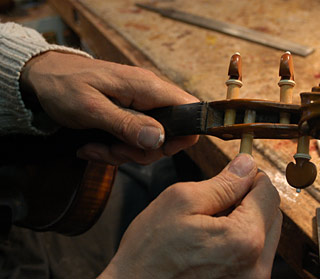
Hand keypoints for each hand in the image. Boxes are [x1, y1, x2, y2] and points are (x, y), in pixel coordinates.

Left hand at [20, 51, 198, 164]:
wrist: (45, 76)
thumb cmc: (64, 85)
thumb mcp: (92, 109)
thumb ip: (127, 124)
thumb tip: (160, 138)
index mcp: (147, 88)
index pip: (189, 110)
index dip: (182, 136)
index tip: (153, 150)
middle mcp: (150, 96)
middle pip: (170, 134)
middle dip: (142, 152)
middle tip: (113, 151)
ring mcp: (141, 106)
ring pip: (151, 142)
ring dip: (124, 153)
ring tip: (96, 148)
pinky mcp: (131, 114)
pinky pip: (135, 139)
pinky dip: (116, 149)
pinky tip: (94, 146)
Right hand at [100, 154, 281, 278]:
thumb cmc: (150, 253)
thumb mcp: (181, 202)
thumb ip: (223, 182)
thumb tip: (247, 165)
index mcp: (244, 239)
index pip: (268, 193)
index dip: (251, 177)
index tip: (236, 174)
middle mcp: (256, 266)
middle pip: (272, 214)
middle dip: (250, 199)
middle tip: (219, 198)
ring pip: (265, 235)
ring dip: (246, 220)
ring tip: (213, 223)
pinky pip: (254, 255)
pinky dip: (240, 241)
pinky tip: (214, 242)